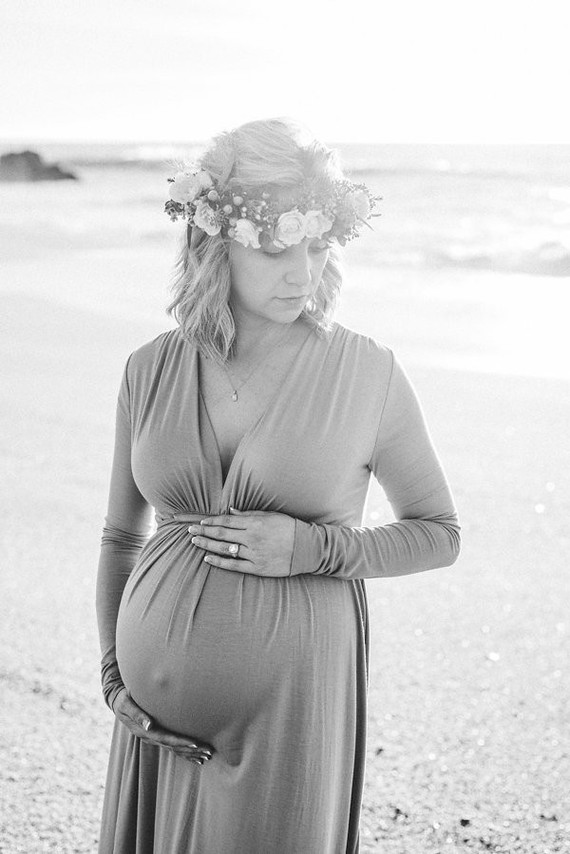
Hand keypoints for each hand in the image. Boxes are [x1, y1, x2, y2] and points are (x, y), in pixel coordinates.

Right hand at [113, 687, 213, 765]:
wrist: (117, 702)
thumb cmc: (124, 699)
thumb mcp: (127, 705)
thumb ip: (138, 714)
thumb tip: (149, 725)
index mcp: (145, 731)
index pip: (166, 738)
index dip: (180, 742)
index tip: (195, 744)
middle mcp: (151, 737)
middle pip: (174, 747)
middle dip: (191, 751)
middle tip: (208, 753)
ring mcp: (154, 738)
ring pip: (175, 749)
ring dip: (191, 754)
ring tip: (207, 757)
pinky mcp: (157, 736)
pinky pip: (172, 747)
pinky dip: (185, 753)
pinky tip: (196, 757)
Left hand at [173, 508, 294, 577]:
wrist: (306, 548)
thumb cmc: (289, 528)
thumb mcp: (270, 516)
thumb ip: (248, 514)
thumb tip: (229, 512)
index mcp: (255, 523)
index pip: (227, 521)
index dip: (211, 521)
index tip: (200, 521)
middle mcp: (252, 538)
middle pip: (222, 534)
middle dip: (204, 531)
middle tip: (190, 531)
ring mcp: (254, 554)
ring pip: (225, 549)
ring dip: (208, 545)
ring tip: (195, 542)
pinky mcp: (257, 568)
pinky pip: (234, 565)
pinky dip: (219, 562)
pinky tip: (208, 558)